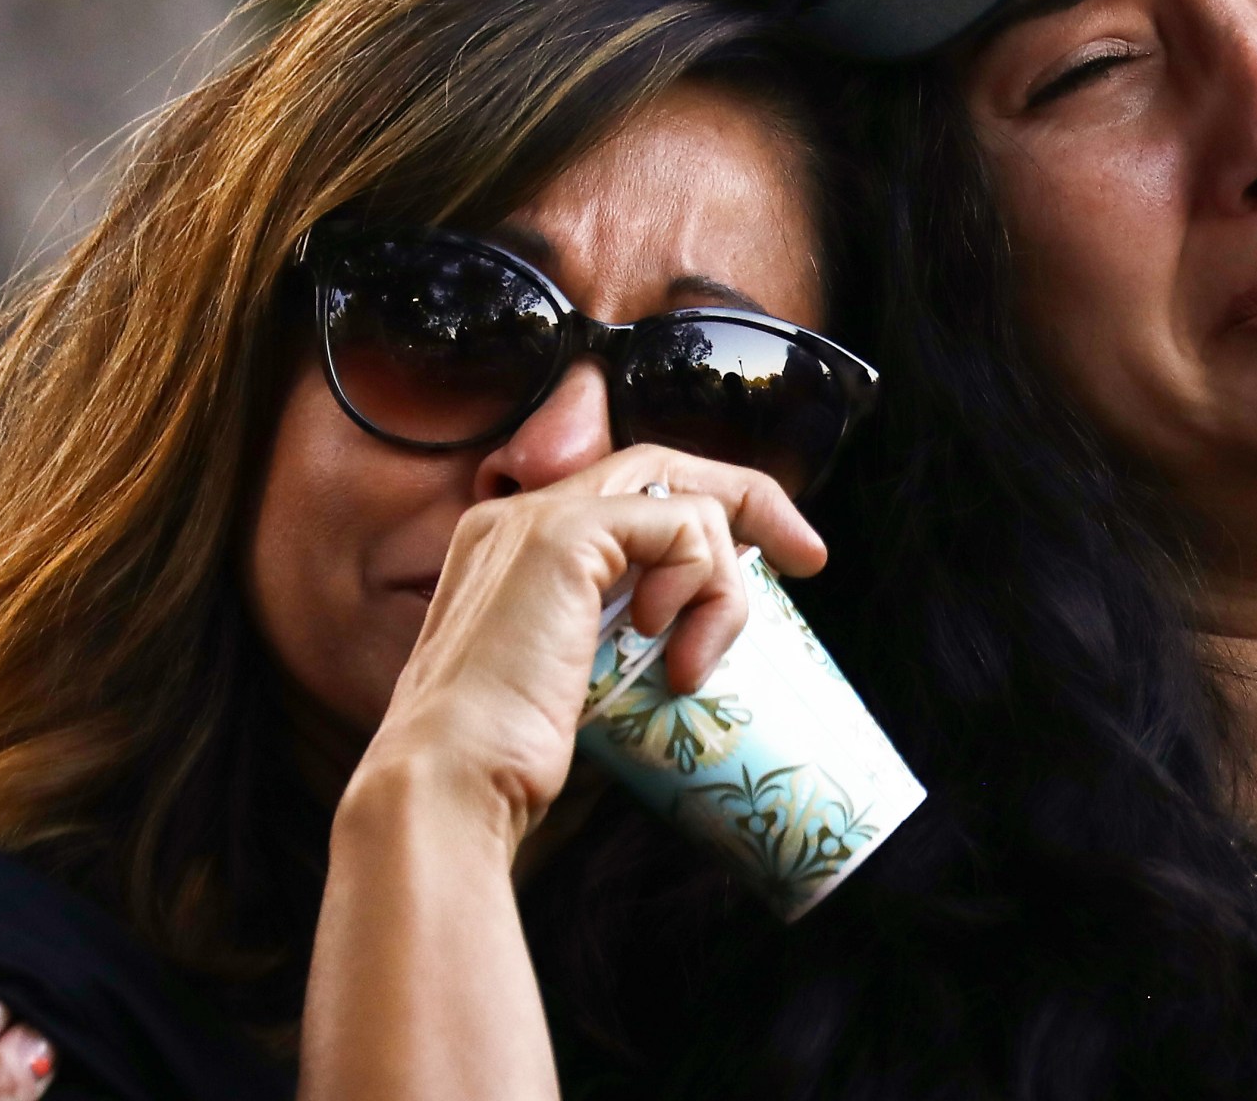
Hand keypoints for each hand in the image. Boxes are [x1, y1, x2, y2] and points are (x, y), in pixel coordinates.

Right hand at [351, 445, 824, 850]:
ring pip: (683, 502)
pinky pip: (682, 526)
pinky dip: (704, 586)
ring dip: (721, 586)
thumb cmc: (508, 769)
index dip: (704, 518)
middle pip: (662, 467)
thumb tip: (696, 659)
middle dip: (751, 500)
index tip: (771, 566)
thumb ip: (621, 649)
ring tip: (695, 665)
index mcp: (514, 550)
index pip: (629, 497)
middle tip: (808, 558)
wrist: (448, 789)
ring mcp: (535, 519)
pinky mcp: (562, 537)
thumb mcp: (580, 691)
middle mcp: (517, 517)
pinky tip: (678, 653)